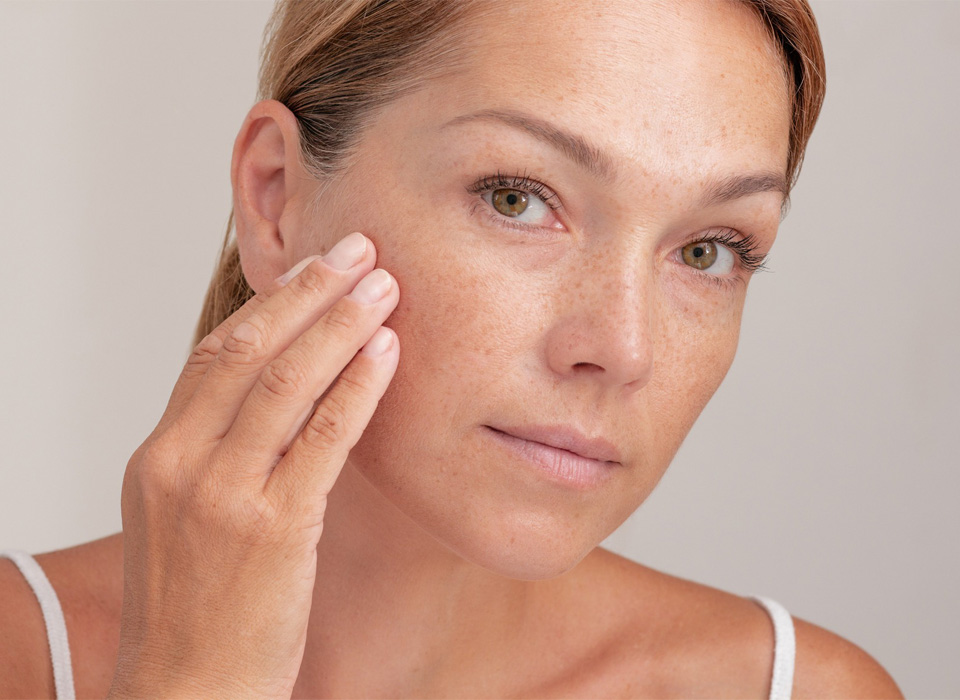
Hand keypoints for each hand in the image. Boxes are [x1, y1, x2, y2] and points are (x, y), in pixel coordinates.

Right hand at [107, 232, 398, 698]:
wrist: (186, 692)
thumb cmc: (197, 606)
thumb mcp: (186, 516)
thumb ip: (219, 454)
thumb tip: (279, 396)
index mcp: (160, 455)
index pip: (216, 355)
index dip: (270, 304)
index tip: (313, 269)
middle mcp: (182, 464)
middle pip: (247, 351)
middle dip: (307, 293)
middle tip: (357, 249)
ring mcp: (224, 495)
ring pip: (284, 384)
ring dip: (339, 326)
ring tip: (383, 285)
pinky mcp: (272, 530)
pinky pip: (322, 440)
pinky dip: (355, 389)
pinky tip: (386, 354)